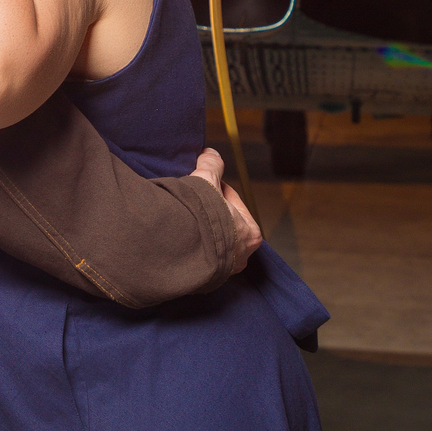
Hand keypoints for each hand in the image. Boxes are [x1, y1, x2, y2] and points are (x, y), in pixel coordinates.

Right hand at [190, 147, 261, 273]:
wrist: (182, 251)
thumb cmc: (203, 219)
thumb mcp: (208, 184)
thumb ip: (212, 166)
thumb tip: (210, 153)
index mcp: (250, 233)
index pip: (232, 201)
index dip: (215, 188)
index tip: (200, 183)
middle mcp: (241, 255)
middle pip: (222, 221)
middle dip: (208, 210)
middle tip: (191, 199)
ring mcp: (224, 269)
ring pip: (211, 239)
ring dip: (199, 227)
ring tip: (183, 216)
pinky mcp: (205, 277)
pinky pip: (200, 254)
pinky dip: (192, 243)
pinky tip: (180, 233)